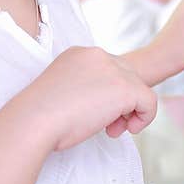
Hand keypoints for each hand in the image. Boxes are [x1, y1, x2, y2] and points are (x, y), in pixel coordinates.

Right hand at [24, 46, 156, 150]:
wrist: (33, 121)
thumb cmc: (40, 116)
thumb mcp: (62, 91)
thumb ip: (83, 88)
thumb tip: (102, 103)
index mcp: (79, 54)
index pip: (108, 70)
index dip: (107, 95)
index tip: (94, 113)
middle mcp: (97, 55)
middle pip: (126, 77)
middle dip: (121, 103)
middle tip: (108, 126)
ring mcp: (112, 69)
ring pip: (138, 89)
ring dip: (130, 112)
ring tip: (113, 129)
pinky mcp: (125, 87)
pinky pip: (149, 101)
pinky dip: (144, 118)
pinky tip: (128, 129)